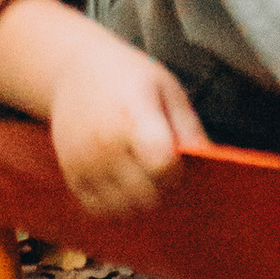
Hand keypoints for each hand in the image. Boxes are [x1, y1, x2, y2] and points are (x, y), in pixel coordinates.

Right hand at [49, 31, 208, 216]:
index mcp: (132, 115)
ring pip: (123, 208)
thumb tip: (209, 162)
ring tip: (139, 172)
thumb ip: (188, 126)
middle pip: (146, 194)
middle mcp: (104, 142)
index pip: (162, 164)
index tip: (173, 156)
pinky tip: (120, 180)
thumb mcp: (165, 87)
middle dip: (160, 186)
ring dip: (138, 199)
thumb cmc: (126, 76)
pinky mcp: (70, 173)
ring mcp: (84, 160)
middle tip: (157, 164)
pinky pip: (98, 209)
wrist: (72, 68)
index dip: (175, 169)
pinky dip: (114, 203)